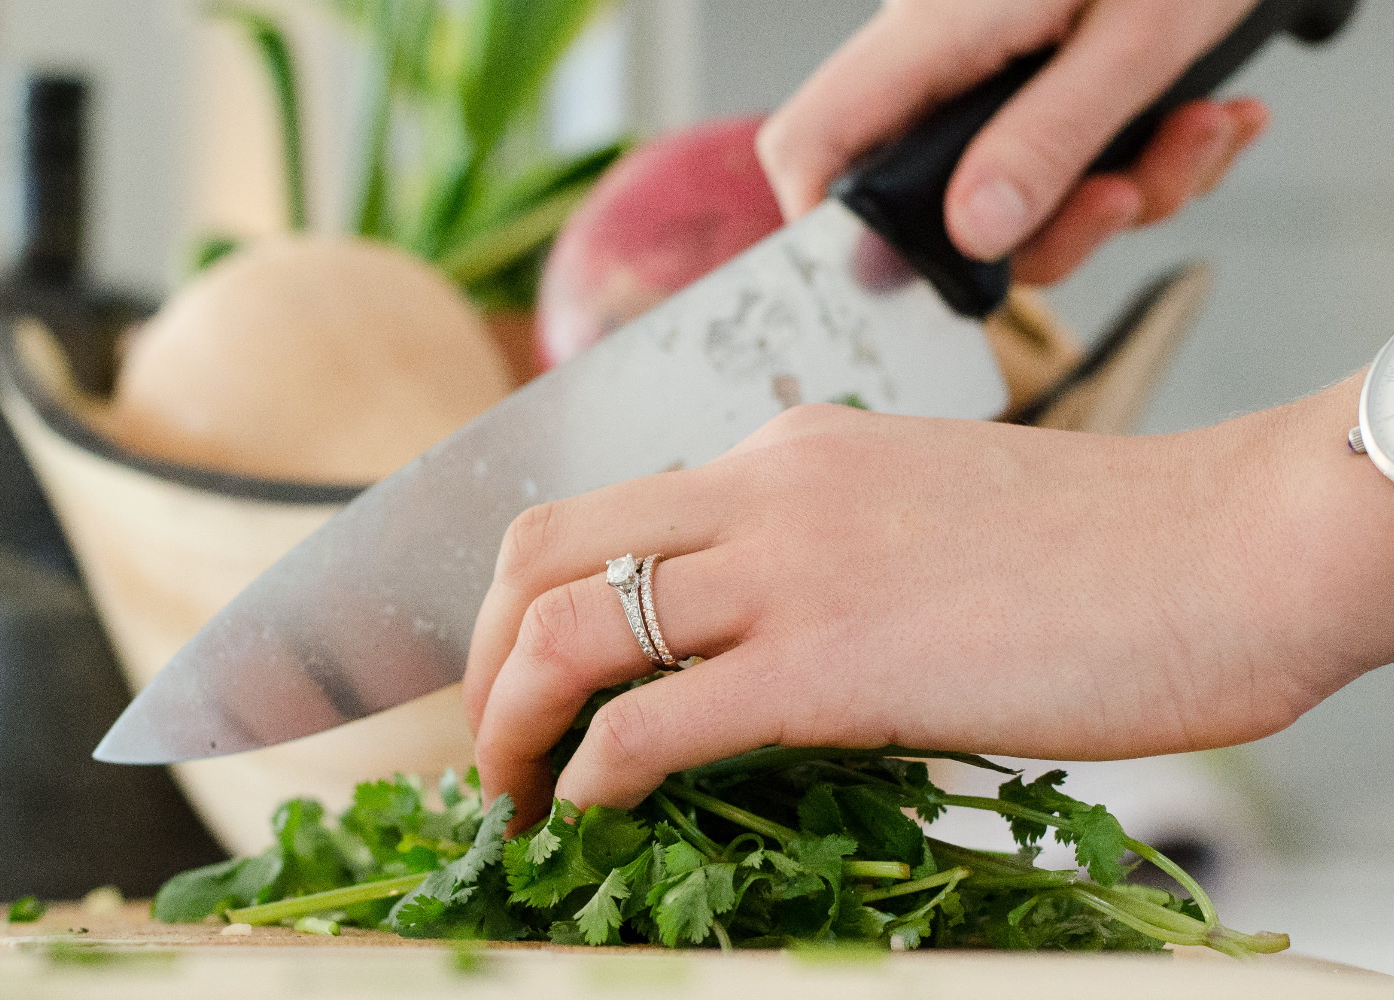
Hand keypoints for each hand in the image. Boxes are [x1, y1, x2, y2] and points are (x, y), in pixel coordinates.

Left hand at [464, 376, 1393, 819]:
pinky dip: (588, 774)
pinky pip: (652, 722)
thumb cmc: (1110, 551)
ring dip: (507, 725)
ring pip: (566, 629)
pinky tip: (589, 812)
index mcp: (785, 453)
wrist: (1239, 545)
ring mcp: (789, 570)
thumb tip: (748, 648)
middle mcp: (762, 489)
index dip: (524, 602)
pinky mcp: (831, 664)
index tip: (523, 681)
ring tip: (511, 797)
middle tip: (489, 745)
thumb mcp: (924, 513)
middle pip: (539, 551)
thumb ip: (821, 554)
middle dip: (480, 658)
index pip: (599, 512)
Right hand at [758, 0, 1269, 283]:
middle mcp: (944, 56)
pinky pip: (1072, 162)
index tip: (899, 280)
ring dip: (1127, 191)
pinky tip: (1206, 116)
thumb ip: (1051, 135)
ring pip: (1020, 196)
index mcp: (932, 30)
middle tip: (1126, 195)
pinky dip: (1151, 159)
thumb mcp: (1138, 35)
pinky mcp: (1044, 76)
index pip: (814, 142)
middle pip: (934, 201)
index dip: (828, 227)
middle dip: (1051, 229)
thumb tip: (974, 231)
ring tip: (1201, 129)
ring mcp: (993, 69)